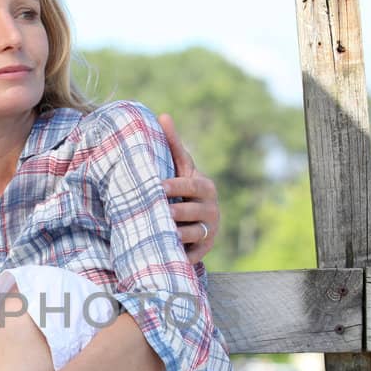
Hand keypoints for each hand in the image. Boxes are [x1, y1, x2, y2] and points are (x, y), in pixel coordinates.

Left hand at [157, 112, 220, 263]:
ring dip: (178, 234)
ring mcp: (210, 230)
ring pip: (194, 233)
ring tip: (162, 234)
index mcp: (205, 187)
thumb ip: (173, 145)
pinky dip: (183, 255)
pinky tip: (168, 255)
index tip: (159, 187)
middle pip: (194, 211)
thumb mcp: (181, 168)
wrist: (197, 219)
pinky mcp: (205, 249)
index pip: (192, 186)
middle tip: (161, 212)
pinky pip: (194, 253)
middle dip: (178, 212)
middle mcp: (212, 209)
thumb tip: (163, 115)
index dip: (176, 186)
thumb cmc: (183, 189)